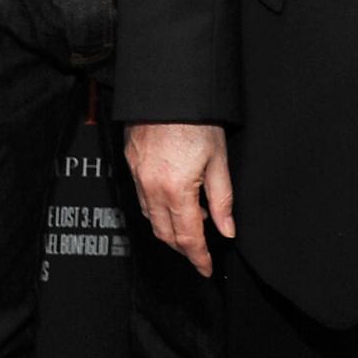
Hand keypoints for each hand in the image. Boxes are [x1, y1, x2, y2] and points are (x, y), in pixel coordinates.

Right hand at [126, 121, 235, 276]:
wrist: (166, 89)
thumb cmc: (195, 119)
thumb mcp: (218, 160)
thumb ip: (222, 200)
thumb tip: (226, 230)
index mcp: (176, 190)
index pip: (188, 237)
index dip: (198, 257)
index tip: (206, 268)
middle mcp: (151, 187)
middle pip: (164, 233)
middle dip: (183, 248)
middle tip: (200, 253)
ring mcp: (138, 175)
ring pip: (150, 217)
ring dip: (169, 229)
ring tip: (192, 224)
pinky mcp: (130, 163)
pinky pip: (141, 197)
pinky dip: (156, 209)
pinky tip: (173, 201)